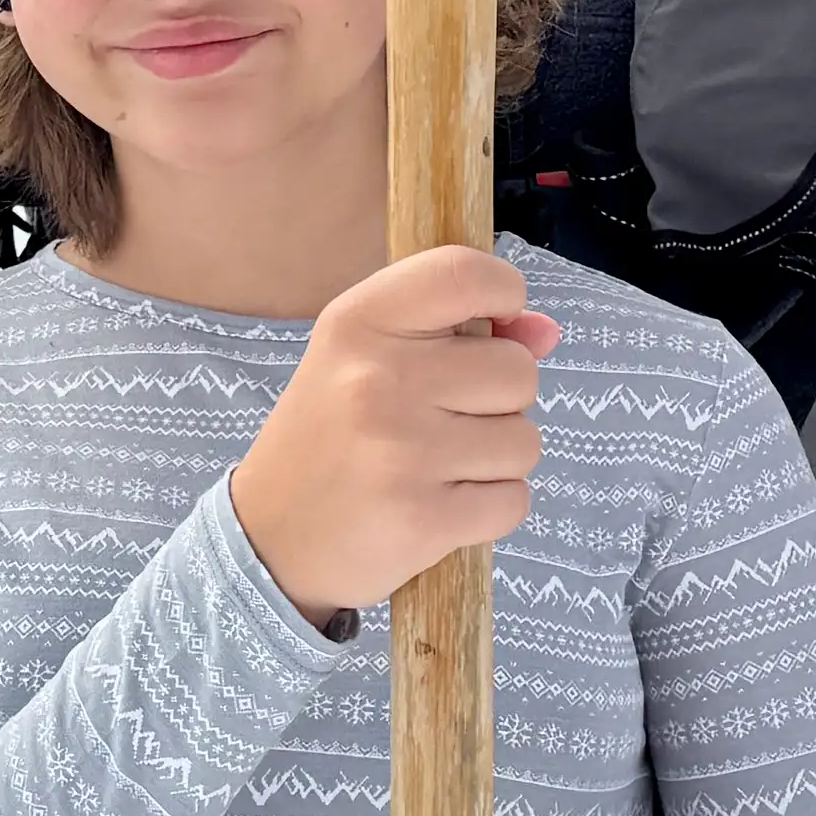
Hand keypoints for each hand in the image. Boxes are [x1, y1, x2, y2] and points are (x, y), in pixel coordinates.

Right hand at [225, 247, 554, 624]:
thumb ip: (458, 332)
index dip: (505, 294)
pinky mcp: (422, 519)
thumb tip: (546, 333)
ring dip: (497, 461)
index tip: (496, 327)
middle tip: (445, 423)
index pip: (465, 273)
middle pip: (517, 372)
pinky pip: (514, 501)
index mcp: (358, 323)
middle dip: (501, 402)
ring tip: (440, 468)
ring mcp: (401, 452)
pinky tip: (443, 506)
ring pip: (524, 441)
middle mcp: (378, 379)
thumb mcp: (367, 361)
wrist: (269, 542)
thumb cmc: (332, 439)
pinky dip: (491, 509)